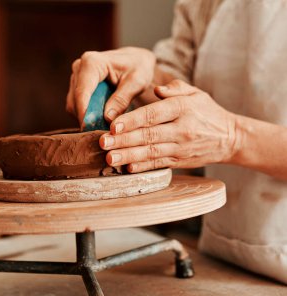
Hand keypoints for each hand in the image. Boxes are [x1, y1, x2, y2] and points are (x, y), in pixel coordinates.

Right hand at [66, 47, 155, 123]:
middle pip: (75, 100)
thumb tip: (107, 118)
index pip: (82, 92)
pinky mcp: (76, 86)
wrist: (136, 61)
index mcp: (92, 63)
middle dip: (86, 118)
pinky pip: (76, 106)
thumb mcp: (137, 82)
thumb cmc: (139, 68)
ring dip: (86, 118)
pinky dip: (87, 115)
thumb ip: (122, 99)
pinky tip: (101, 120)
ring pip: (73, 105)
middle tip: (102, 133)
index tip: (90, 130)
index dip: (84, 113)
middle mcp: (79, 68)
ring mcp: (76, 77)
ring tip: (103, 127)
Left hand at [99, 79, 239, 172]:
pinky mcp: (181, 161)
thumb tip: (156, 89)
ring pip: (151, 152)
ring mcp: (181, 147)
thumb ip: (175, 88)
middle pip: (149, 135)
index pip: (154, 114)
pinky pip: (160, 164)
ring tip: (110, 159)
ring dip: (129, 156)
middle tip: (103, 144)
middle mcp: (182, 129)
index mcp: (183, 108)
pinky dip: (144, 167)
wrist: (230, 138)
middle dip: (123, 140)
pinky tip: (128, 168)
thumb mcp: (196, 93)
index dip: (132, 120)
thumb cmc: (207, 112)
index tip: (113, 125)